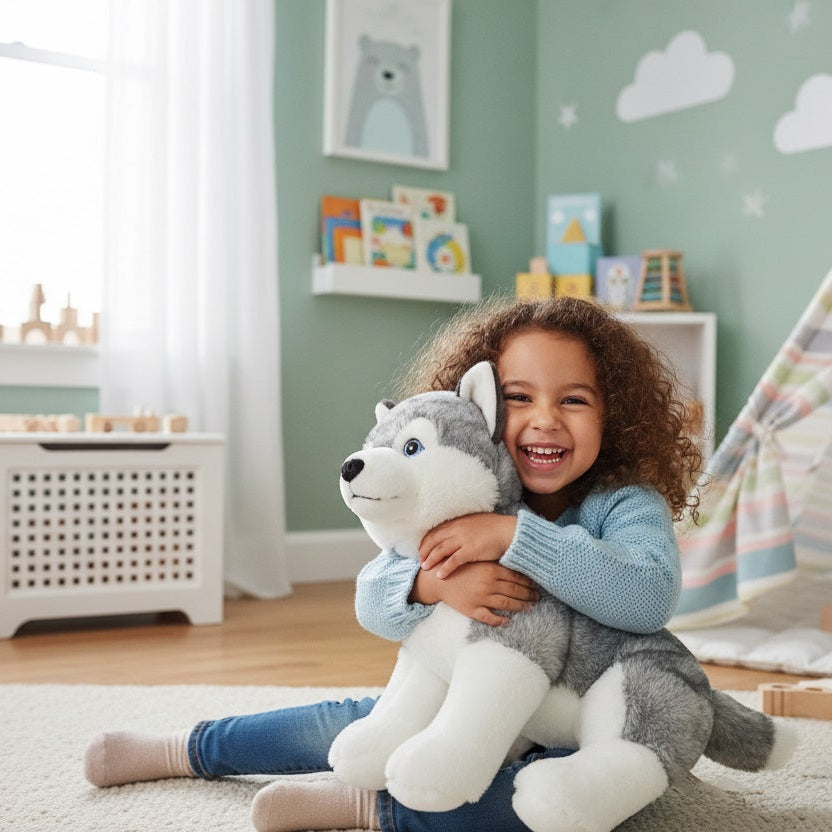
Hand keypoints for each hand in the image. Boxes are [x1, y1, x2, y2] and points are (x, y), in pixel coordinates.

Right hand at [410, 562, 537, 626]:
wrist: (437, 578)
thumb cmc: (459, 566)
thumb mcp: (478, 560)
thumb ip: (495, 564)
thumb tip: (514, 567)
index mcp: (491, 570)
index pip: (516, 577)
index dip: (528, 583)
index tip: (536, 585)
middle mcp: (488, 584)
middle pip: (514, 591)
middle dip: (528, 595)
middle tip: (538, 597)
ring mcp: (481, 598)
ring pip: (506, 604)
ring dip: (520, 607)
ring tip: (529, 607)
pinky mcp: (472, 609)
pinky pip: (489, 617)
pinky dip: (500, 621)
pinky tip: (508, 621)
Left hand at [419, 513, 517, 578]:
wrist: (509, 531)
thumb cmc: (495, 528)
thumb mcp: (476, 523)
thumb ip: (465, 527)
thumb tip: (458, 531)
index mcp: (458, 522)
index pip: (436, 530)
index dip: (427, 540)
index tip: (422, 548)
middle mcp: (458, 529)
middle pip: (434, 540)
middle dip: (425, 550)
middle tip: (419, 560)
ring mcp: (463, 539)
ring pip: (440, 550)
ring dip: (431, 559)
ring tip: (424, 568)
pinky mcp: (470, 550)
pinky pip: (453, 561)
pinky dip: (445, 568)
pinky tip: (439, 575)